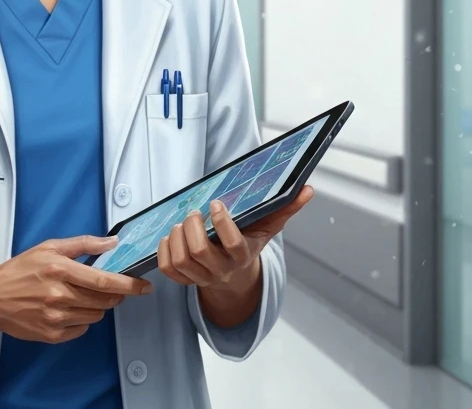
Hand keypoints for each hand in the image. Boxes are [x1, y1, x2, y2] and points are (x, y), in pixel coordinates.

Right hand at [0, 235, 152, 343]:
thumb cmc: (18, 271)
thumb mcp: (49, 248)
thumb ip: (83, 244)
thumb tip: (110, 243)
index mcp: (60, 270)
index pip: (104, 280)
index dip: (129, 285)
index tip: (143, 286)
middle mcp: (59, 295)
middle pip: (104, 300)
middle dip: (114, 294)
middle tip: (109, 287)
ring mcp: (56, 318)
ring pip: (95, 315)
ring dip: (96, 306)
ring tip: (79, 295)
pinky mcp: (52, 335)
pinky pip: (82, 329)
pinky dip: (82, 319)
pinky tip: (68, 309)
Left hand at [157, 185, 313, 288]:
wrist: (236, 279)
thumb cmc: (250, 244)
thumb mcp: (268, 228)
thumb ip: (286, 209)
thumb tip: (308, 190)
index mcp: (243, 255)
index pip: (233, 244)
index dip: (222, 223)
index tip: (216, 204)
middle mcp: (222, 269)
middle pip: (200, 252)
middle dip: (192, 227)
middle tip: (195, 213)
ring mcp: (202, 277)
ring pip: (181, 260)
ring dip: (176, 236)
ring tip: (182, 223)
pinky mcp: (186, 280)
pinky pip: (168, 269)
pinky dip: (164, 250)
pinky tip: (171, 236)